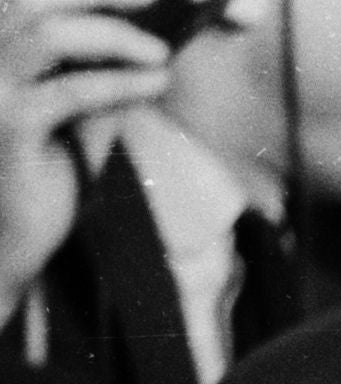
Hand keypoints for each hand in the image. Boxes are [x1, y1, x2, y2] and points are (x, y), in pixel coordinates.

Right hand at [0, 5, 170, 317]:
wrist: (7, 240)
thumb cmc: (41, 178)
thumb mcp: (75, 118)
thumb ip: (98, 78)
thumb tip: (149, 44)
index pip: (33, 3)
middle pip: (35, 3)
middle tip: (160, 3)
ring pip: (47, 33)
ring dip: (114, 35)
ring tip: (161, 52)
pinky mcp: (9, 124)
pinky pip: (70, 90)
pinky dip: (120, 82)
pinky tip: (155, 82)